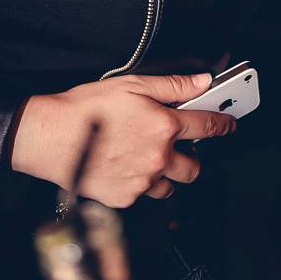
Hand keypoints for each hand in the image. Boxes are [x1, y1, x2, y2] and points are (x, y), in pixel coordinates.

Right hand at [10, 72, 236, 207]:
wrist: (51, 137)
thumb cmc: (86, 109)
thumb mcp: (133, 85)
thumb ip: (172, 86)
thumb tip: (201, 81)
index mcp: (163, 126)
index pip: (207, 126)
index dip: (223, 124)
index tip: (229, 124)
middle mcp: (157, 157)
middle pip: (194, 166)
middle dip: (192, 157)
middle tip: (178, 146)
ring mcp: (142, 181)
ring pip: (170, 185)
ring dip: (167, 173)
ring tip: (149, 158)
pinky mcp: (124, 198)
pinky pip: (144, 194)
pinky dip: (141, 184)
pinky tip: (126, 168)